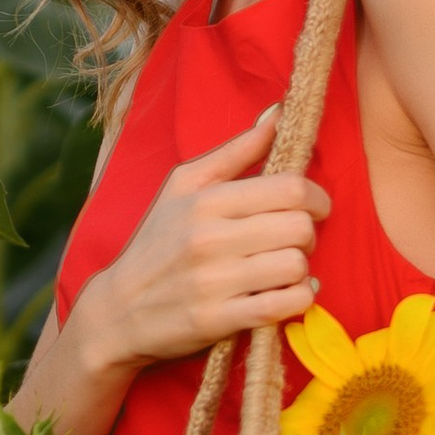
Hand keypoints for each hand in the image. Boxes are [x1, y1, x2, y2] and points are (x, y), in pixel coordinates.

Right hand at [81, 107, 330, 378]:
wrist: (118, 310)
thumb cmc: (157, 242)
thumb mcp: (183, 185)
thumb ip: (236, 150)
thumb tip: (280, 113)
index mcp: (205, 200)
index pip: (290, 188)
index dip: (316, 197)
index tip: (312, 207)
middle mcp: (208, 238)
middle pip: (300, 227)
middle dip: (309, 233)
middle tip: (294, 239)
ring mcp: (213, 282)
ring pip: (296, 267)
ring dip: (302, 269)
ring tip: (286, 268)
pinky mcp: (218, 321)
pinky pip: (283, 306)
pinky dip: (298, 299)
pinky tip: (289, 293)